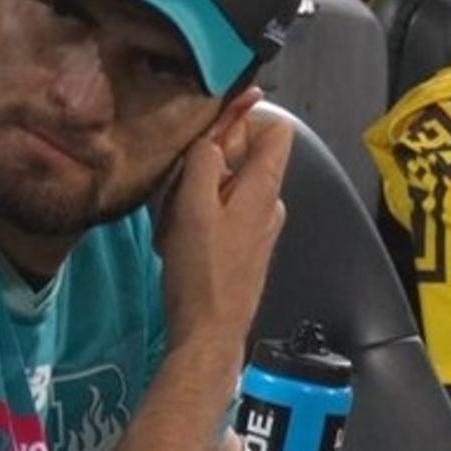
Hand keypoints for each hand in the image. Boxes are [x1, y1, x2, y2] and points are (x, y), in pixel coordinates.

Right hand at [154, 92, 292, 355]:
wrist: (208, 331)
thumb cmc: (201, 271)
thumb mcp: (193, 206)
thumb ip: (204, 160)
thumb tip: (212, 134)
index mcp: (265, 187)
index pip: (277, 127)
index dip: (244, 119)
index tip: (209, 133)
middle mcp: (270, 203)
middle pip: (246, 155)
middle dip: (209, 159)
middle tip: (179, 183)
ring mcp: (258, 226)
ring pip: (228, 184)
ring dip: (197, 190)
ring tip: (173, 217)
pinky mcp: (243, 247)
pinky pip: (222, 212)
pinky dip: (198, 214)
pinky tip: (177, 237)